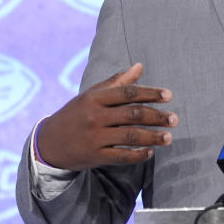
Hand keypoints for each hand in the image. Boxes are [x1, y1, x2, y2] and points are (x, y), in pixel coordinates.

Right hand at [36, 63, 176, 170]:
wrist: (49, 143)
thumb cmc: (76, 114)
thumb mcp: (92, 95)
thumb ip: (117, 82)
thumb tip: (140, 66)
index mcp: (95, 98)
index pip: (127, 93)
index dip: (150, 93)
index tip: (169, 96)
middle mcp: (95, 117)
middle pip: (132, 115)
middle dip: (156, 117)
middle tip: (175, 119)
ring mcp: (94, 137)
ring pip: (130, 136)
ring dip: (152, 137)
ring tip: (169, 138)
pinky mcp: (94, 156)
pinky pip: (121, 156)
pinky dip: (137, 155)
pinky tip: (150, 152)